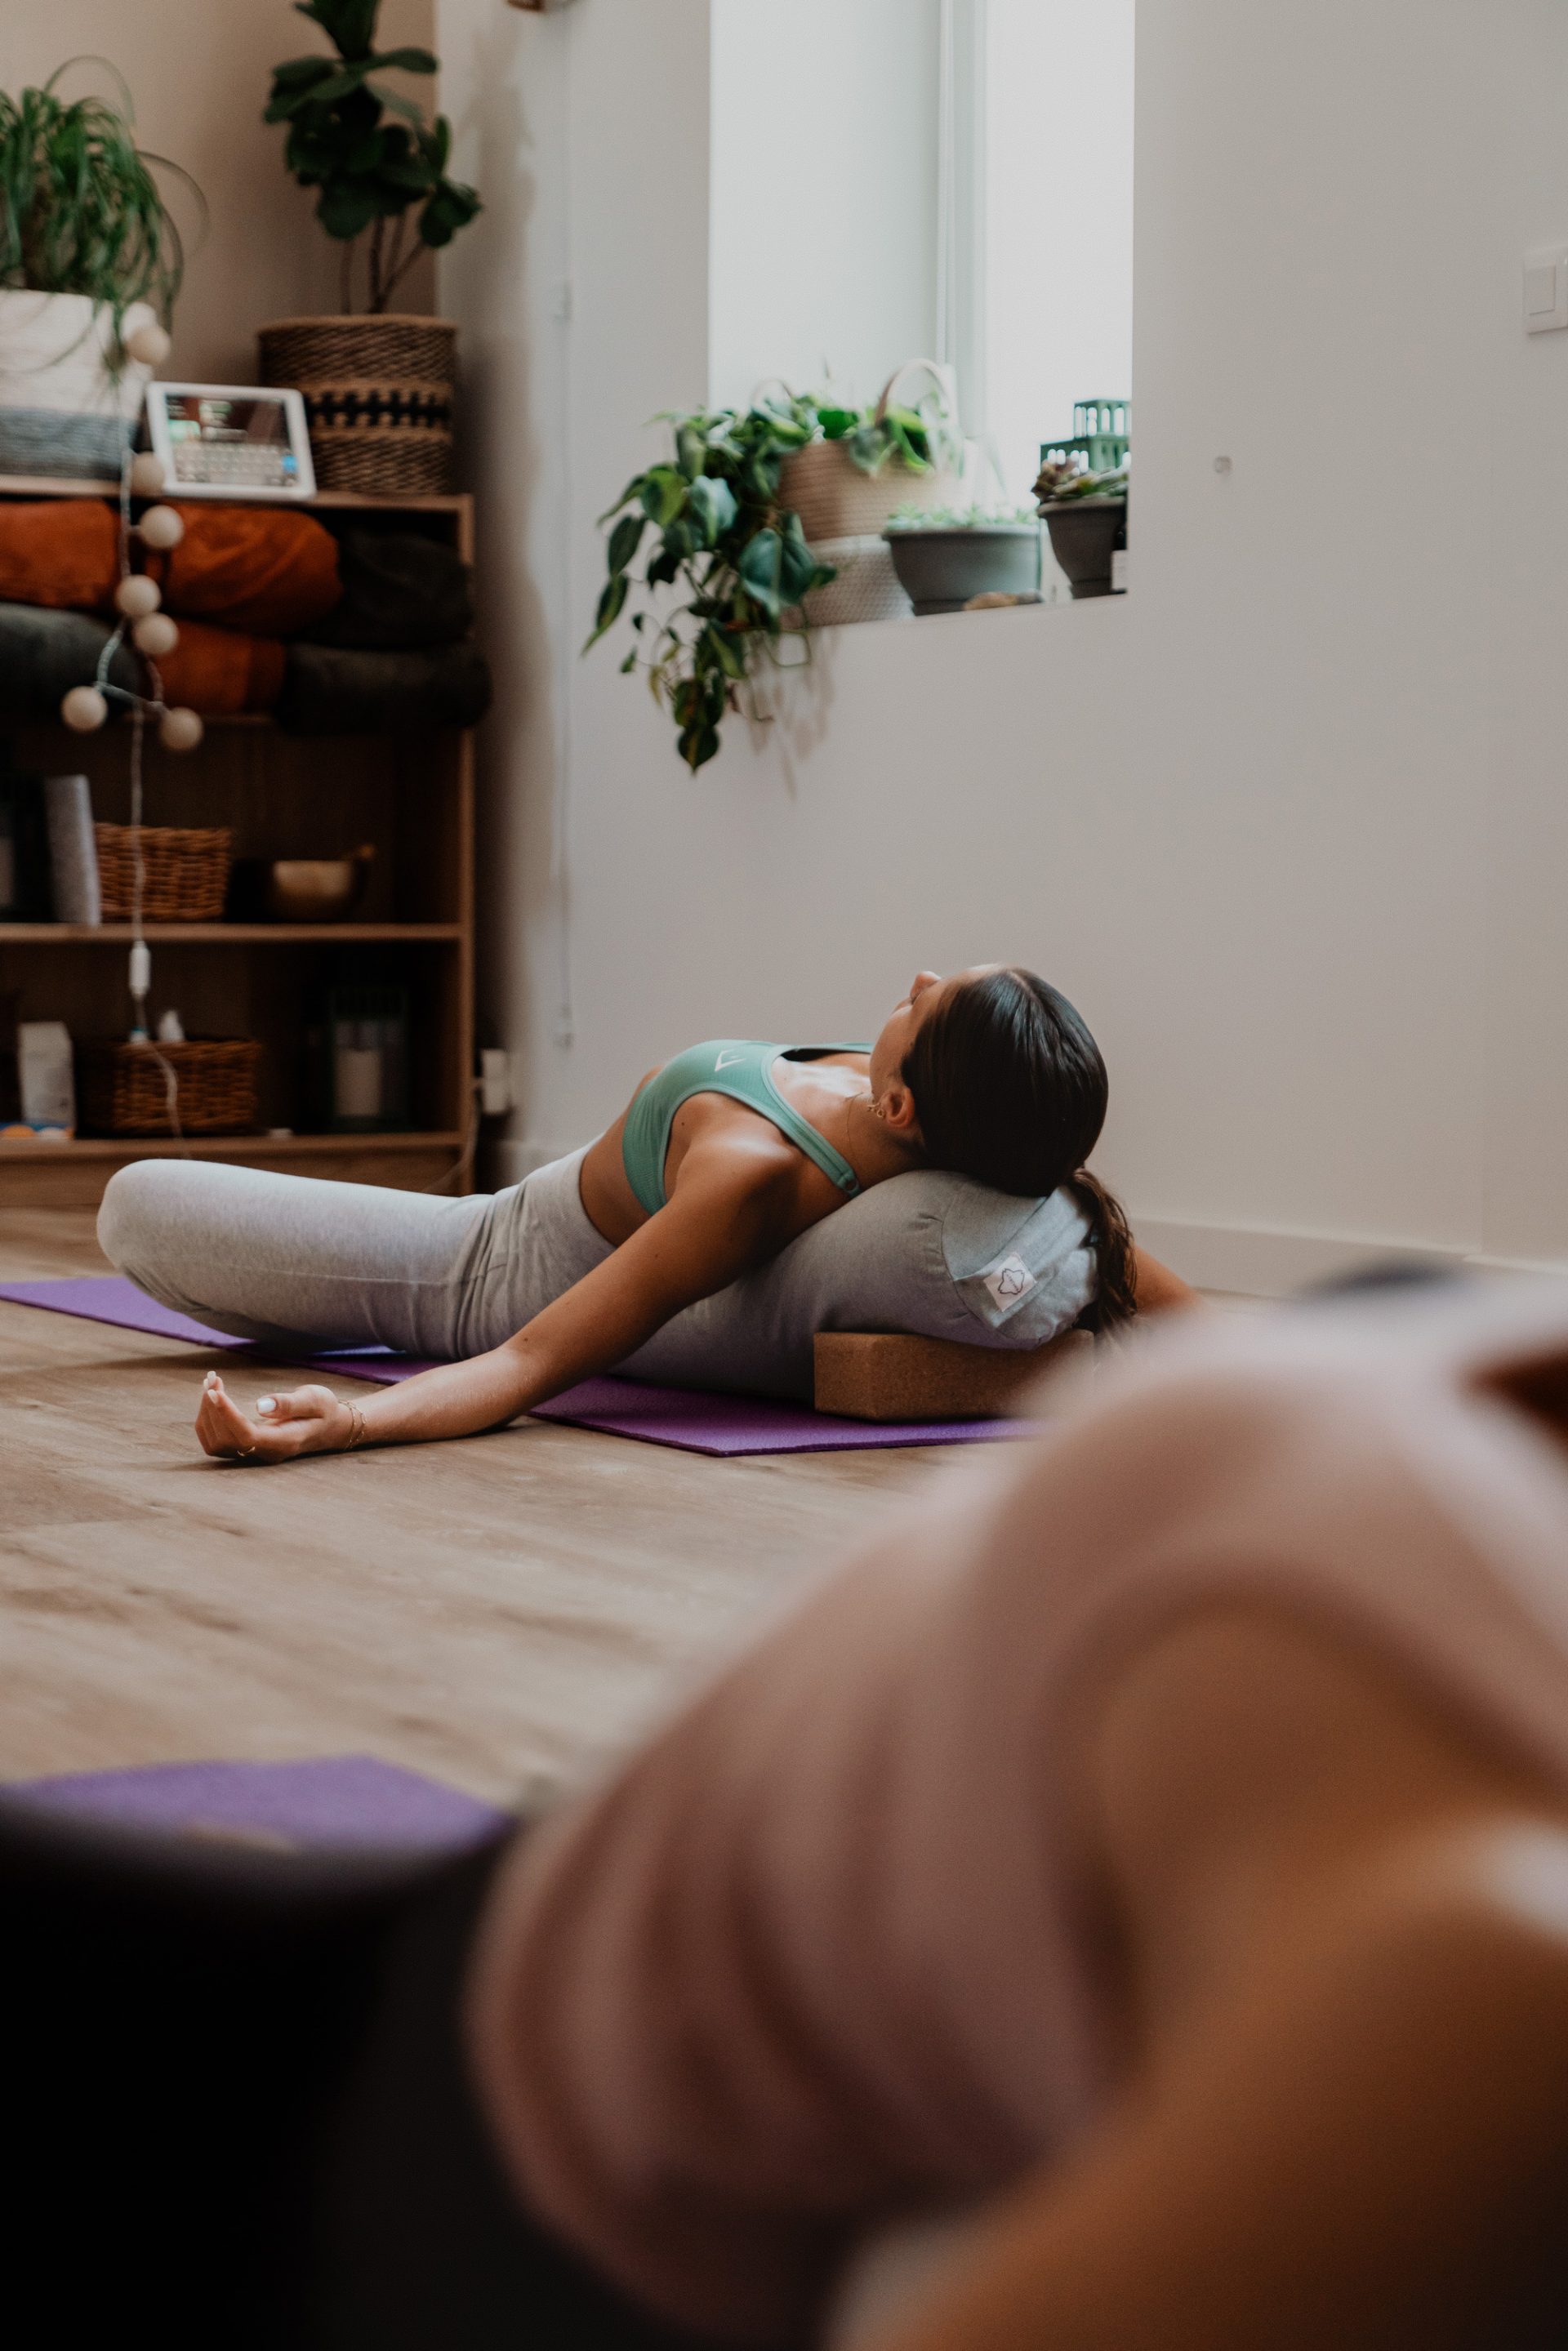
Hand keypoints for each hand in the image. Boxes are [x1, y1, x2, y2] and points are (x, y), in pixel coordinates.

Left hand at [196, 1371, 353, 1463]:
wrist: (330, 1426)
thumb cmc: (324, 1410)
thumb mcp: (315, 1400)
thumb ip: (290, 1403)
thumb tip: (261, 1406)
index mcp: (283, 1442)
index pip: (245, 1436)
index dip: (226, 1415)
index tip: (215, 1390)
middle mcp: (265, 1453)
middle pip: (225, 1439)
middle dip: (213, 1407)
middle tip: (213, 1377)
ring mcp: (254, 1453)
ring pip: (216, 1442)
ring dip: (207, 1412)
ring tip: (210, 1383)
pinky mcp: (245, 1447)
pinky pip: (216, 1440)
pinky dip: (208, 1418)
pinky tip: (211, 1396)